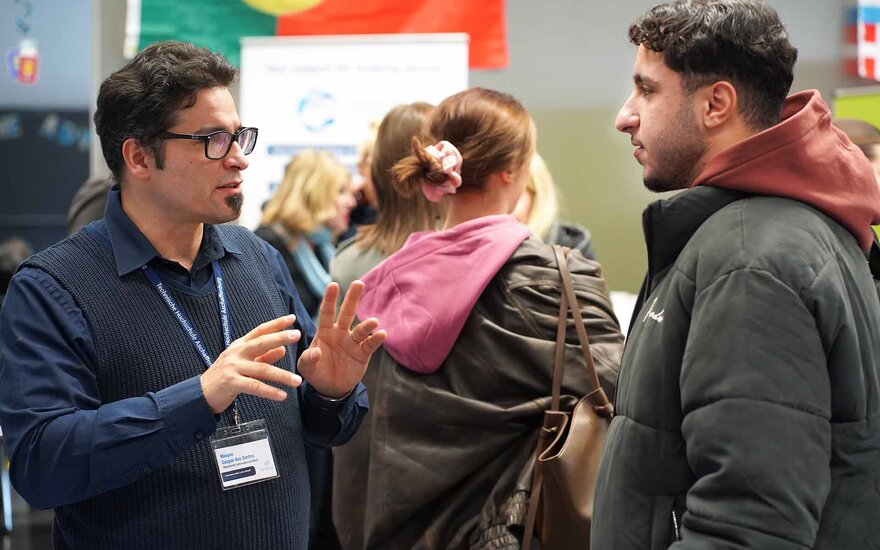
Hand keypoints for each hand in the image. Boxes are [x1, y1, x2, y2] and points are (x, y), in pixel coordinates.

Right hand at [200, 315, 303, 413]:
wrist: (201, 393)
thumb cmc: (225, 376)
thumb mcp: (244, 363)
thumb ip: (263, 357)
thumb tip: (282, 349)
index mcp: (240, 345)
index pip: (260, 331)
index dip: (276, 324)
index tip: (292, 318)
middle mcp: (237, 353)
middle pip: (261, 342)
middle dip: (280, 338)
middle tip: (297, 335)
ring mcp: (233, 367)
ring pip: (262, 369)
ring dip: (282, 376)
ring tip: (298, 381)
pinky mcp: (231, 383)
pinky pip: (255, 387)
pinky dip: (270, 392)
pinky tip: (283, 396)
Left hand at [297, 280, 386, 397]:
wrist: (331, 388)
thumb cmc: (316, 373)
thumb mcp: (306, 368)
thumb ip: (308, 359)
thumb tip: (318, 351)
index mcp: (324, 332)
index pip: (327, 312)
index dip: (330, 299)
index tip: (333, 284)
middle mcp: (340, 333)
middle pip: (347, 313)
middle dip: (352, 298)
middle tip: (359, 283)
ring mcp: (353, 342)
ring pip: (360, 330)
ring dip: (367, 325)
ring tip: (373, 322)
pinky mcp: (363, 353)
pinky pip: (370, 344)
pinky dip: (376, 339)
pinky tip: (381, 334)